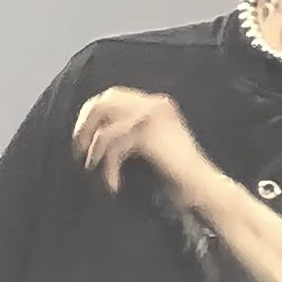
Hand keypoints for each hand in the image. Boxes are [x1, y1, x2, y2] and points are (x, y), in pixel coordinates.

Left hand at [72, 87, 210, 197]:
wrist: (202, 186)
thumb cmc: (179, 174)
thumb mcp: (154, 143)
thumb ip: (132, 130)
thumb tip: (94, 131)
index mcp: (158, 103)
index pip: (114, 95)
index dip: (92, 114)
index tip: (82, 137)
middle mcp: (156, 103)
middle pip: (105, 102)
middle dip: (86, 125)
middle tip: (78, 149)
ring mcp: (153, 117)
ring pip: (106, 127)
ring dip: (95, 151)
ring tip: (93, 168)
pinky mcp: (148, 135)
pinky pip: (114, 147)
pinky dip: (109, 167)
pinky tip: (112, 182)